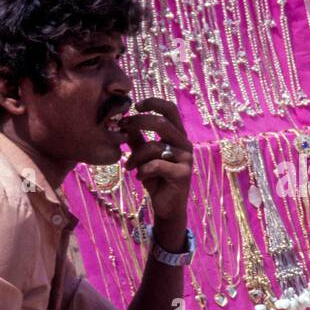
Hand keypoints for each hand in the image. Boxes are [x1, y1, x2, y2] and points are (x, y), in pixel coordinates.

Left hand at [120, 97, 193, 225]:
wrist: (167, 206)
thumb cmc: (156, 179)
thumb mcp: (143, 156)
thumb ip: (137, 139)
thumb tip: (123, 122)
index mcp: (178, 136)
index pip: (170, 110)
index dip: (154, 103)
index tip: (136, 105)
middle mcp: (185, 144)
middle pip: (162, 123)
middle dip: (138, 122)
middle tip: (123, 127)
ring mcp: (186, 159)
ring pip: (154, 147)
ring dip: (136, 156)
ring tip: (128, 166)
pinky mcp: (183, 174)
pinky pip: (157, 165)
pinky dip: (143, 170)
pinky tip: (140, 177)